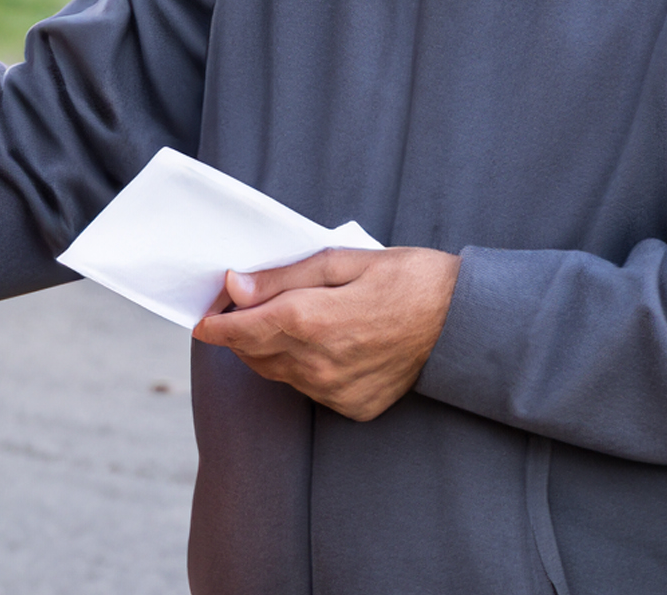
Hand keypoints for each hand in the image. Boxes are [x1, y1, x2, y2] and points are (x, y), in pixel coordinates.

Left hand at [191, 247, 460, 420]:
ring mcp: (335, 391)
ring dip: (269, 350)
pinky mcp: (352, 406)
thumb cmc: (409, 279)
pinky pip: (309, 389)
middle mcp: (317, 364)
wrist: (464, 324)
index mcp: (311, 320)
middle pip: (253, 354)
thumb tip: (235, 287)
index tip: (202, 320)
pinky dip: (303, 368)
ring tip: (287, 321)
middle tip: (243, 308)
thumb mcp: (344, 260)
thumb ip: (284, 277)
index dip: (215, 325)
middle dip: (240, 333)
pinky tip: (323, 344)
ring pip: (278, 373)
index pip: (241, 330)